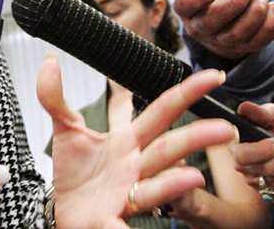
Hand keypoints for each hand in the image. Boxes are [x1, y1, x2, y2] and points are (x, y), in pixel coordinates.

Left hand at [38, 55, 238, 225]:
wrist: (63, 211)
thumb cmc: (76, 174)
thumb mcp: (65, 131)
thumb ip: (56, 97)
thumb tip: (49, 62)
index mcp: (129, 142)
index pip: (162, 111)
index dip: (186, 92)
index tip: (212, 76)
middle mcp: (135, 168)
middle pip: (169, 148)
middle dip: (197, 137)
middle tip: (225, 129)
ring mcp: (126, 195)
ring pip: (156, 187)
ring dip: (175, 184)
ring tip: (194, 177)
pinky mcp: (108, 220)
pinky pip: (120, 226)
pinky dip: (124, 228)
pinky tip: (127, 226)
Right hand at [173, 0, 273, 59]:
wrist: (231, 19)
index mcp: (188, 10)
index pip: (185, 5)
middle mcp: (201, 29)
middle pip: (211, 22)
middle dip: (234, 2)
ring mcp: (222, 42)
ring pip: (237, 33)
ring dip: (255, 10)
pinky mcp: (244, 48)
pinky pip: (260, 40)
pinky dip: (271, 22)